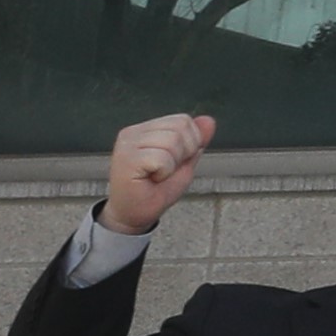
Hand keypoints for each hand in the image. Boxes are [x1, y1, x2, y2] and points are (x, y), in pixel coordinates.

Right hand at [100, 111, 223, 238]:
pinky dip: (165, 172)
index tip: (173, 162)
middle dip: (183, 152)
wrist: (134, 215)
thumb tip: (208, 120)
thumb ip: (196, 141)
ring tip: (157, 174)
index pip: (183, 120)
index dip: (190, 143)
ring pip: (172, 140)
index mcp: (146, 130)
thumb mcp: (184, 162)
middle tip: (165, 170)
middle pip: (180, 127)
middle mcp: (133, 132)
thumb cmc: (155, 190)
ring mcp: (127, 144)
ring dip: (172, 163)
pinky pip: (162, 157)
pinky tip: (151, 179)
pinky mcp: (126, 158)